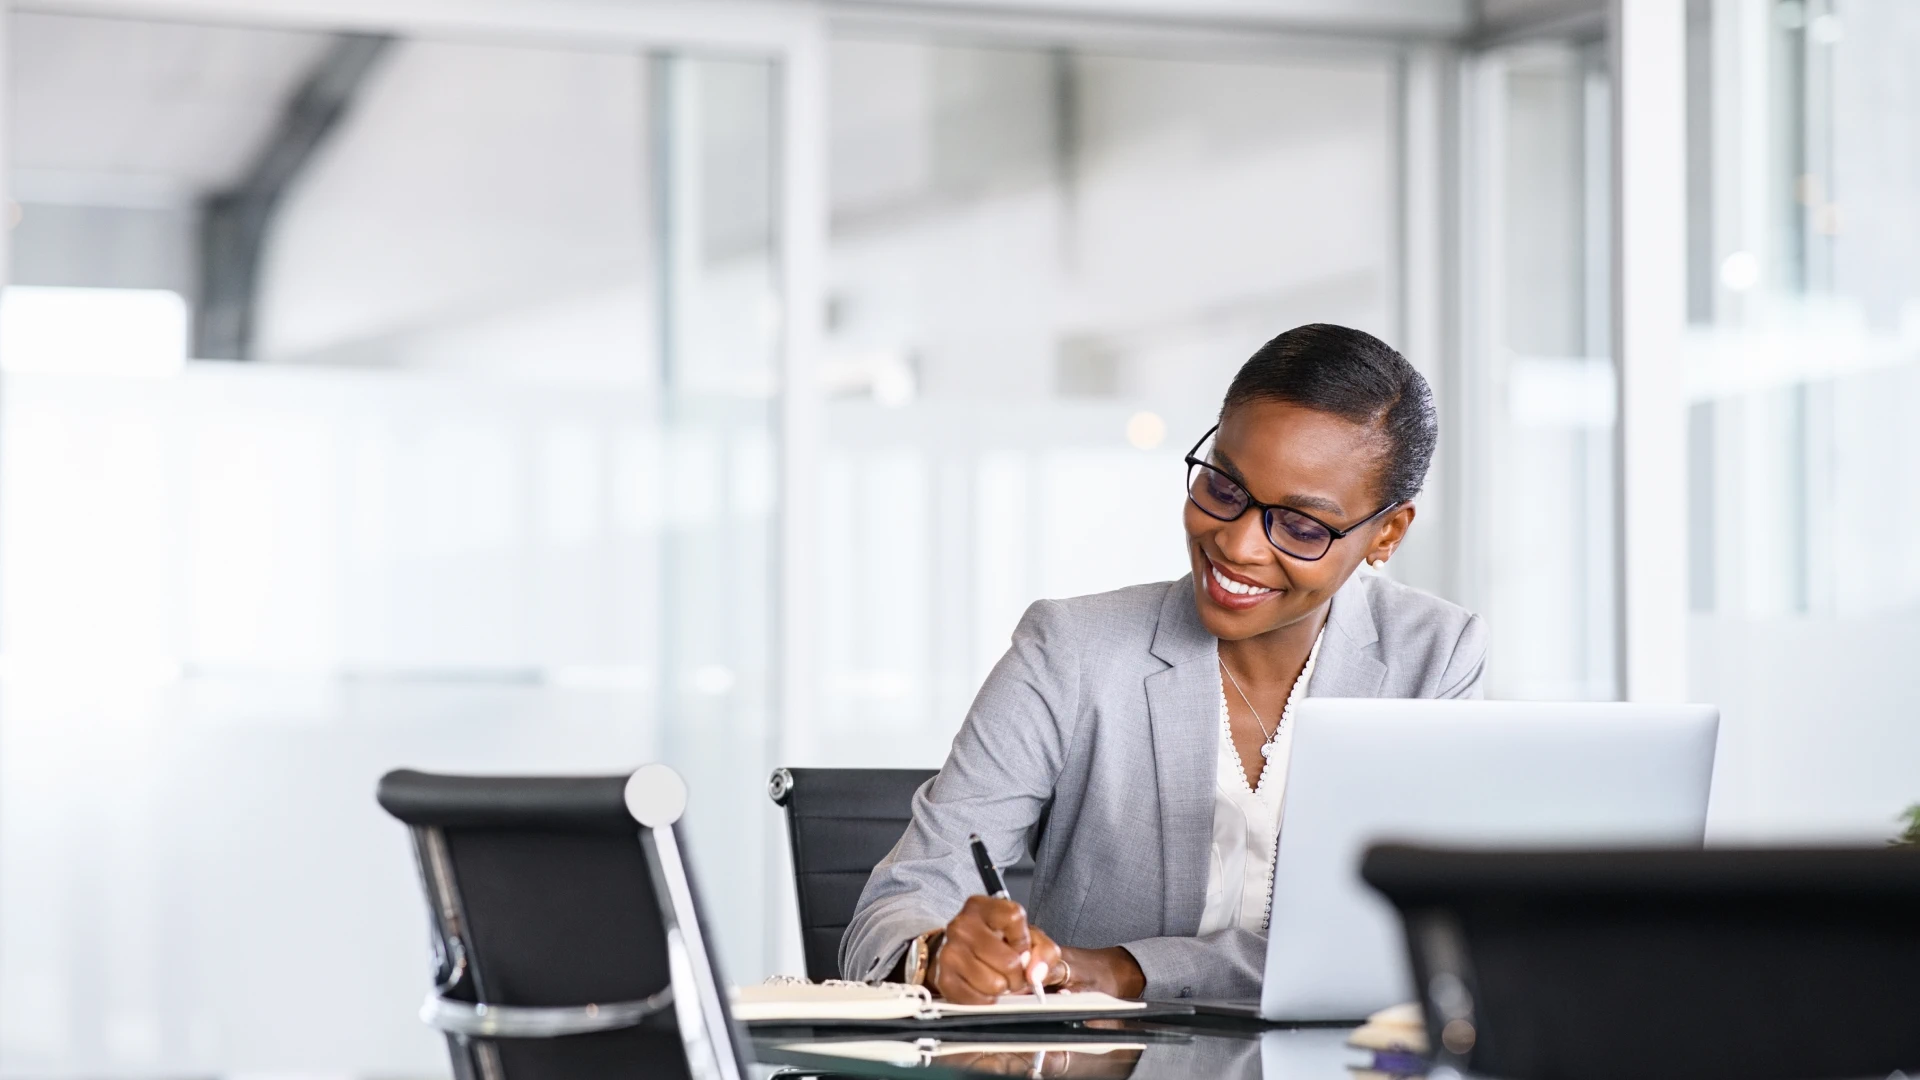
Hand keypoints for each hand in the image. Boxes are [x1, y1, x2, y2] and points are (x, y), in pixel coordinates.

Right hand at [931, 895, 1063, 1003]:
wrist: (961, 955)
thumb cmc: (997, 944)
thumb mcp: (1027, 937)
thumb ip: (1044, 951)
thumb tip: (1036, 973)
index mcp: (982, 907)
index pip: (1014, 918)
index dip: (1024, 941)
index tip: (1021, 949)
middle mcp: (962, 926)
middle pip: (1009, 961)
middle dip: (1018, 974)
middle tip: (1013, 973)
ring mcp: (950, 952)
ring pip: (994, 984)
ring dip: (1002, 988)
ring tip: (997, 979)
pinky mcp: (944, 979)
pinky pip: (978, 1000)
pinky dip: (987, 1000)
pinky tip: (984, 988)